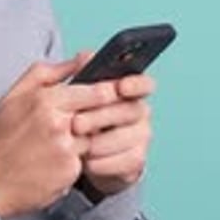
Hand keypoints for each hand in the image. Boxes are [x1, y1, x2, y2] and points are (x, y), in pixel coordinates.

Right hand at [0, 56, 121, 219]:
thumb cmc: (1, 136)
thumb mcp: (17, 93)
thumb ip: (52, 71)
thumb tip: (84, 57)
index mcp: (45, 100)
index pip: (96, 91)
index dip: (108, 92)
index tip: (112, 92)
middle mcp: (58, 124)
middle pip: (99, 114)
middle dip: (101, 115)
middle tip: (90, 117)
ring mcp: (66, 150)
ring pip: (93, 137)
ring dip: (84, 138)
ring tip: (58, 142)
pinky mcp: (70, 172)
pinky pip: (84, 159)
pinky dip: (74, 159)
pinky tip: (54, 160)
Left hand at [72, 72, 154, 196]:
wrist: (79, 155)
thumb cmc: (79, 116)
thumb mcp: (75, 94)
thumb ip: (81, 73)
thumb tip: (84, 56)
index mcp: (128, 90)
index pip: (143, 83)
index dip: (135, 84)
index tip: (120, 87)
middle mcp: (140, 111)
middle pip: (130, 110)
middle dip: (102, 117)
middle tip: (77, 123)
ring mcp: (141, 136)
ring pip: (126, 138)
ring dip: (99, 142)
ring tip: (78, 144)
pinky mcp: (136, 160)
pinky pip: (123, 162)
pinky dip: (102, 162)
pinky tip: (86, 160)